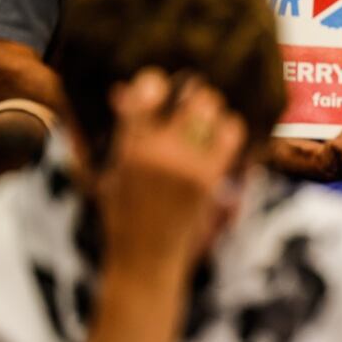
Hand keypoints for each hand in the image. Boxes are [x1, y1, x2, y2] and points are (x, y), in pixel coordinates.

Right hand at [97, 69, 245, 273]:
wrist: (144, 260)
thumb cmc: (123, 216)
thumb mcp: (111, 171)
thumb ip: (121, 130)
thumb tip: (121, 90)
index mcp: (127, 147)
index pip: (145, 92)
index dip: (155, 82)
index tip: (159, 86)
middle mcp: (156, 151)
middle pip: (188, 95)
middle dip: (192, 93)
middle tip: (192, 99)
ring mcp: (184, 164)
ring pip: (211, 110)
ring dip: (212, 109)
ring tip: (207, 117)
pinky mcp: (208, 179)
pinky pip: (230, 136)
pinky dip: (231, 129)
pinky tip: (224, 135)